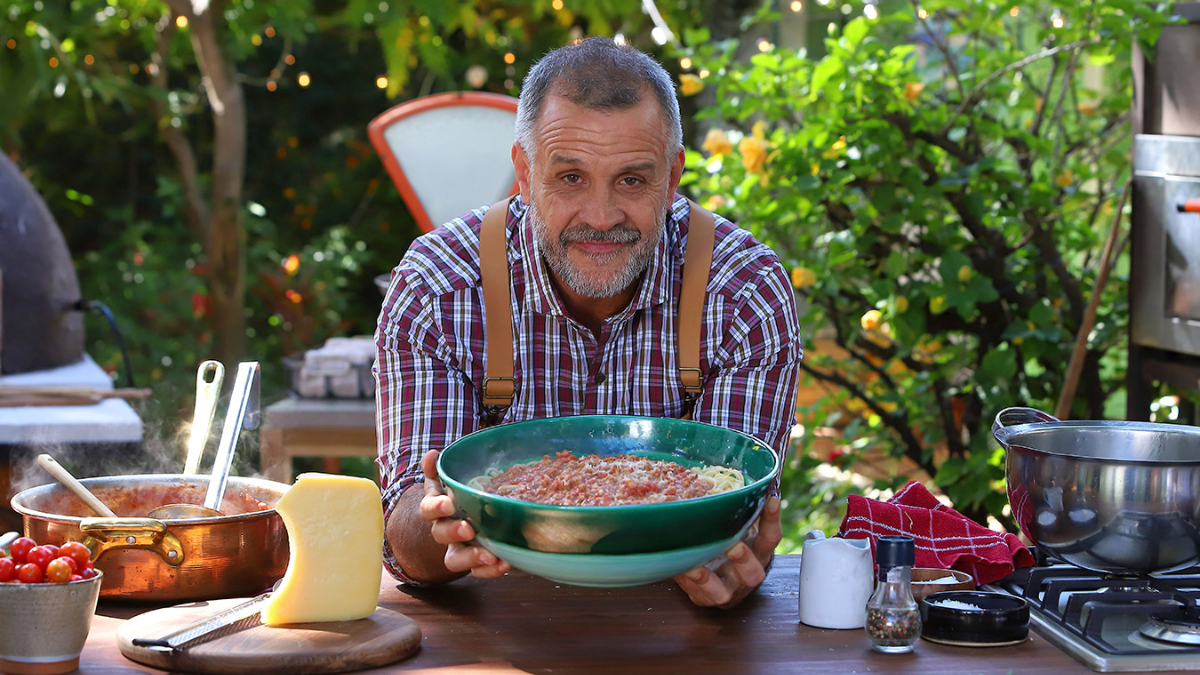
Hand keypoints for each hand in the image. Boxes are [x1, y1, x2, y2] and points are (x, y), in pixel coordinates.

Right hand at [419, 450, 510, 577]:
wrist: (468, 518)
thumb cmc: (459, 494)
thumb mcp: (448, 479)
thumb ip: (439, 469)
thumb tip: (432, 454)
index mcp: (438, 507)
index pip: (429, 508)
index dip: (436, 507)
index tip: (448, 504)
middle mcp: (444, 529)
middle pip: (440, 534)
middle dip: (453, 532)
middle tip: (468, 529)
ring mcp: (458, 548)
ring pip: (455, 559)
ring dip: (471, 558)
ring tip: (491, 556)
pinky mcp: (474, 562)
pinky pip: (478, 571)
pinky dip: (490, 571)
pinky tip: (505, 564)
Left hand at [674, 496, 780, 608]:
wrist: (719, 575)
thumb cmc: (729, 541)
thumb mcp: (739, 526)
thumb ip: (739, 509)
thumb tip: (737, 479)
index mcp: (758, 552)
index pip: (771, 537)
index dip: (772, 520)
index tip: (770, 499)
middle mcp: (747, 574)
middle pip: (753, 572)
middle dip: (744, 560)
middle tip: (734, 547)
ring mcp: (727, 590)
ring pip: (723, 593)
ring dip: (708, 581)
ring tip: (694, 568)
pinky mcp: (706, 599)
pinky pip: (697, 595)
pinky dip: (685, 583)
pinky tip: (676, 570)